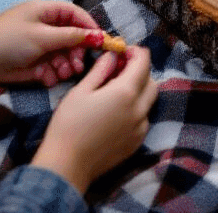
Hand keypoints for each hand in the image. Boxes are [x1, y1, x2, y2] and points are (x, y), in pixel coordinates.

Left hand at [0, 0, 103, 87]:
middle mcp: (45, 26)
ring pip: (63, 54)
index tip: (101, 42)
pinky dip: (53, 73)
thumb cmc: (9, 41)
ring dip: (66, 64)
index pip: (75, 14)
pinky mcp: (33, 63)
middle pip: (72, 36)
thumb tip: (97, 35)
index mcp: (46, 11)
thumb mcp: (42, 37)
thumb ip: (71, 36)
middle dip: (77, 51)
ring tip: (64, 74)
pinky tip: (49, 79)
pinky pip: (51, 66)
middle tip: (78, 65)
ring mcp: (39, 45)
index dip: (89, 27)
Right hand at [31, 46, 156, 194]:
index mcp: (126, 92)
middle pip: (151, 81)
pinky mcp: (136, 143)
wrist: (66, 166)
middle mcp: (139, 109)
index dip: (136, 52)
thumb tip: (113, 56)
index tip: (124, 51)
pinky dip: (136, 110)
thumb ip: (101, 69)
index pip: (143, 62)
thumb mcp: (81, 90)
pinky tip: (117, 113)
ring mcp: (140, 128)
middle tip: (120, 70)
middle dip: (140, 71)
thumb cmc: (68, 125)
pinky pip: (144, 119)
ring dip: (139, 91)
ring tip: (117, 92)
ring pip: (149, 101)